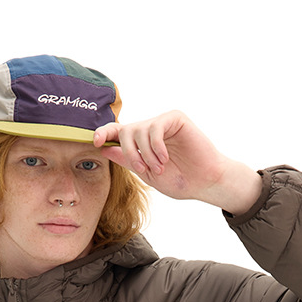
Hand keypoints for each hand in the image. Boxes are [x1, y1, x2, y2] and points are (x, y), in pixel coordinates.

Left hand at [93, 111, 262, 213]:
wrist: (204, 182)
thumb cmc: (179, 180)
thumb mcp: (146, 173)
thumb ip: (127, 159)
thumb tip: (104, 148)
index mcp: (141, 142)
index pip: (117, 131)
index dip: (104, 133)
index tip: (96, 141)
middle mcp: (150, 129)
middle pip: (125, 131)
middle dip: (130, 152)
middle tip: (143, 169)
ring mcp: (163, 123)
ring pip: (139, 130)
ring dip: (146, 154)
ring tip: (160, 167)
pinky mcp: (175, 118)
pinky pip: (155, 127)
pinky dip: (156, 146)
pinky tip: (165, 158)